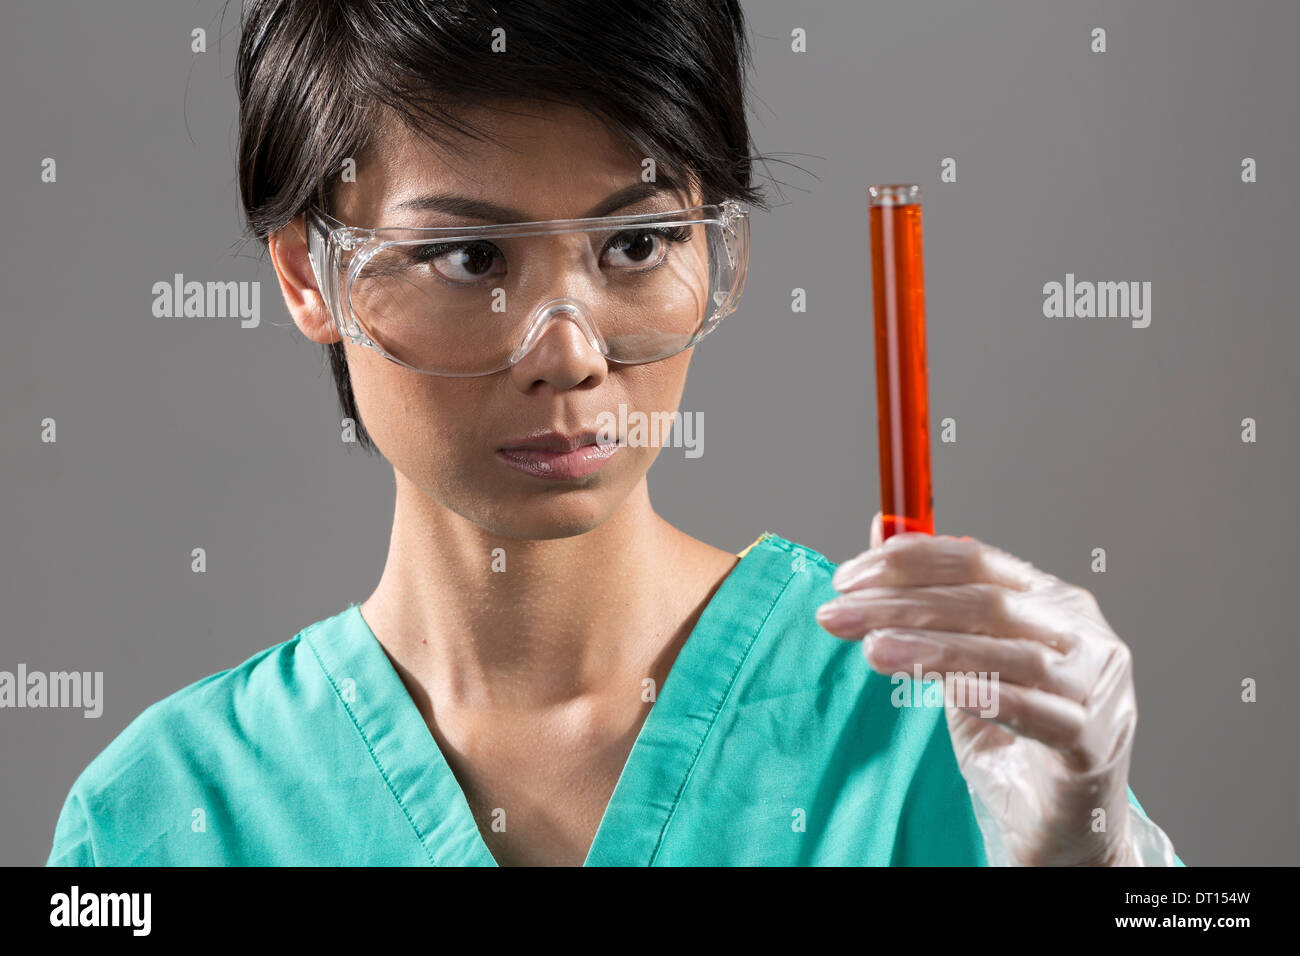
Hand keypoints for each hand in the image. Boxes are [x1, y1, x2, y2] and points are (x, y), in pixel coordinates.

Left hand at [815, 513, 1171, 865]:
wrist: (1059, 825)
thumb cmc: (1012, 738)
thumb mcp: (960, 664)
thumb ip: (929, 603)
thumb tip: (878, 533)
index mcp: (1052, 602)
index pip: (979, 561)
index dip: (911, 561)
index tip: (849, 576)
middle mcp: (1083, 636)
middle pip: (988, 603)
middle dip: (904, 603)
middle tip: (839, 612)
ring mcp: (1096, 689)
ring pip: (1013, 655)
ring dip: (934, 648)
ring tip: (872, 649)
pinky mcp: (1093, 744)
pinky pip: (1042, 714)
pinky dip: (994, 697)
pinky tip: (949, 691)